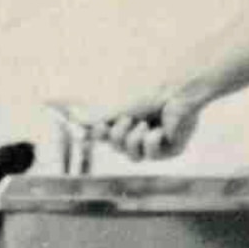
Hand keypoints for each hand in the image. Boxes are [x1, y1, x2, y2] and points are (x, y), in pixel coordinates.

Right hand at [81, 92, 200, 161]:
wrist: (178, 90)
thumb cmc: (151, 95)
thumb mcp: (117, 110)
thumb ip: (94, 118)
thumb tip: (70, 113)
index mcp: (130, 127)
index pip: (108, 139)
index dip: (102, 135)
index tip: (100, 125)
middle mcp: (143, 138)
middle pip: (117, 150)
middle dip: (119, 135)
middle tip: (129, 119)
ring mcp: (157, 147)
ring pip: (133, 157)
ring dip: (135, 138)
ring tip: (146, 124)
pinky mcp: (172, 151)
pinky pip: (151, 155)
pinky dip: (152, 140)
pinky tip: (160, 130)